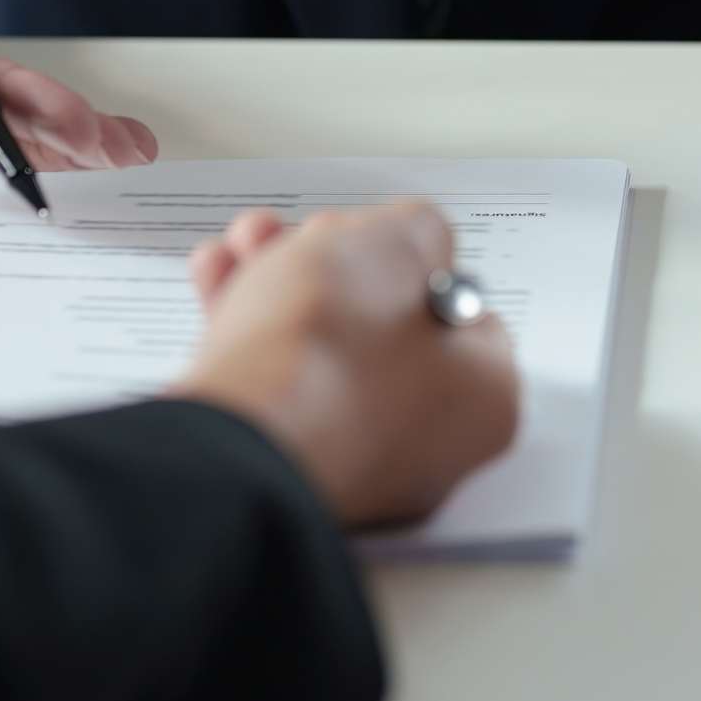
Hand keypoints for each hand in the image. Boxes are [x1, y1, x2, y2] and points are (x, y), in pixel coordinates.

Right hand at [172, 202, 519, 527]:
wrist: (234, 439)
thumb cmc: (328, 355)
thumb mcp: (399, 243)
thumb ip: (419, 230)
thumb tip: (410, 240)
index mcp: (480, 400)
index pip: (464, 315)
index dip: (416, 261)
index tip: (380, 237)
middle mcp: (424, 446)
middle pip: (381, 329)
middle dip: (332, 266)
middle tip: (307, 236)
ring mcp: (350, 464)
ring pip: (320, 353)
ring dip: (279, 286)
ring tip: (249, 244)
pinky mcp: (284, 469)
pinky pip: (274, 387)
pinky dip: (249, 333)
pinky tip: (221, 281)